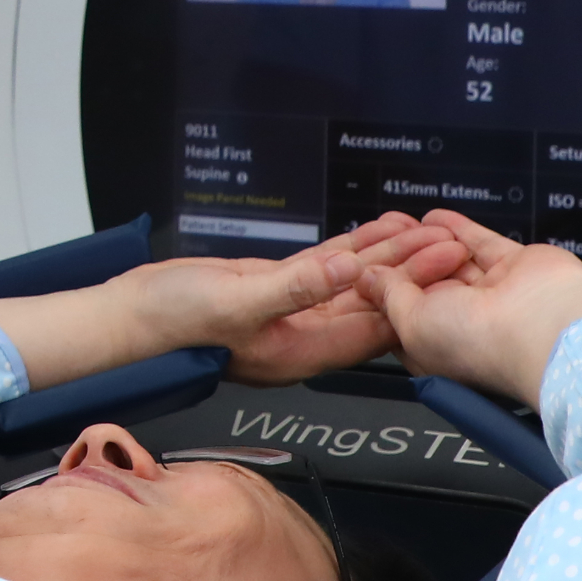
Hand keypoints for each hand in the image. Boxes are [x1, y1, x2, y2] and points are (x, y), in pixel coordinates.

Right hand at [116, 212, 471, 386]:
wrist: (130, 317)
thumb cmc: (172, 322)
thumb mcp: (238, 301)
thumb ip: (298, 287)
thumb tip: (351, 270)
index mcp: (301, 351)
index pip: (375, 327)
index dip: (415, 295)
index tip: (446, 265)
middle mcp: (302, 336)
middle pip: (373, 304)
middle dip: (414, 273)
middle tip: (451, 242)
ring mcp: (289, 313)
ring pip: (352, 283)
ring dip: (387, 258)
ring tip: (424, 229)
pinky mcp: (272, 290)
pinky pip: (323, 271)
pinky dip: (351, 250)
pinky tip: (374, 231)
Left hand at [361, 211, 581, 406]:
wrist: (542, 327)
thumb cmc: (476, 342)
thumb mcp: (410, 322)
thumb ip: (388, 297)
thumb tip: (368, 280)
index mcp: (435, 347)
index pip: (399, 317)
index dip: (380, 293)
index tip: (361, 269)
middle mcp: (464, 323)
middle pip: (426, 285)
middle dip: (403, 261)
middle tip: (380, 237)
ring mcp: (492, 294)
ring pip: (451, 262)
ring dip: (427, 242)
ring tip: (399, 221)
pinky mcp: (514, 266)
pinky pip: (480, 243)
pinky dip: (457, 229)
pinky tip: (435, 217)